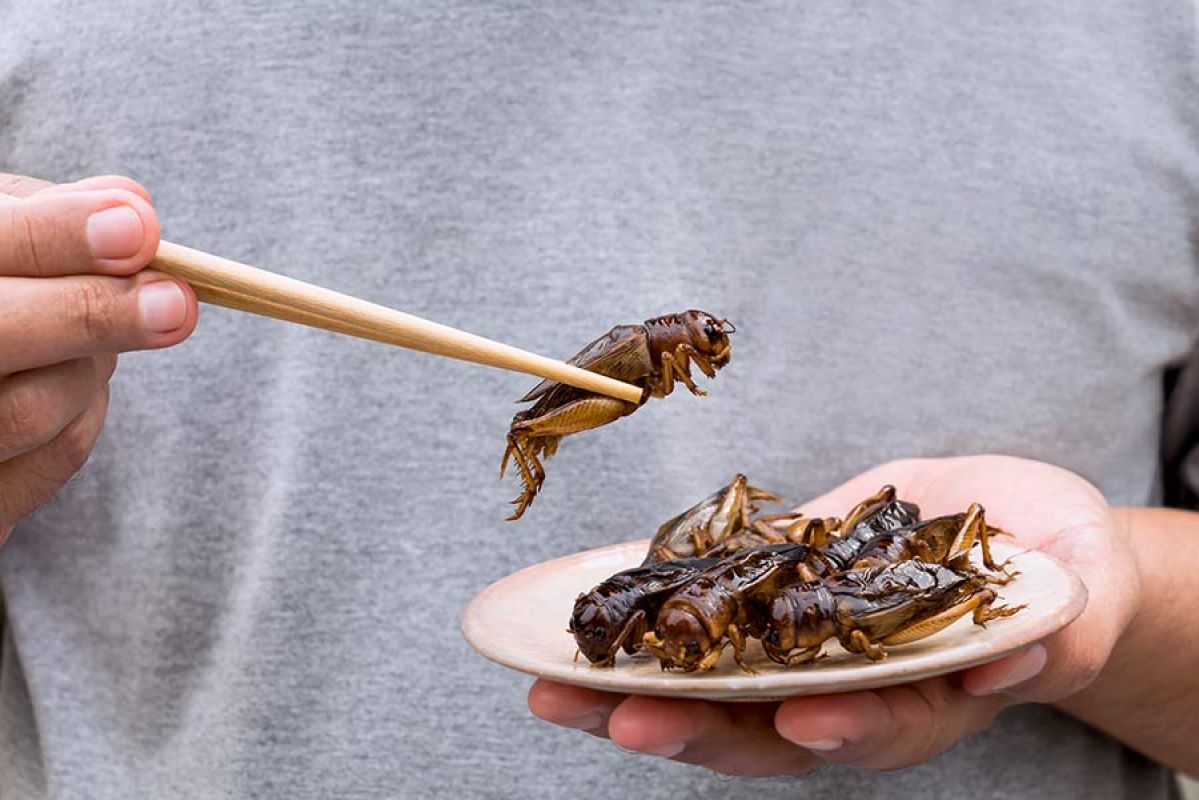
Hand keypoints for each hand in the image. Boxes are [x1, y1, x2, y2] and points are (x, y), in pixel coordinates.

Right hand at [0, 174, 197, 543]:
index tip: (139, 228)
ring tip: (108, 323)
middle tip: (178, 302)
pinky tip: (76, 377)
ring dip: (96, 363)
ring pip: (37, 408)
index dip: (55, 237)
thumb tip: (133, 209)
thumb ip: (47, 216)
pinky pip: (57, 456)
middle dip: (95, 314)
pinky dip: (88, 408)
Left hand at [528, 455, 1137, 775]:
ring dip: (634, 688)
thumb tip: (1009, 658)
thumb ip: (1055, 628)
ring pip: (714, 685)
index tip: (798, 721)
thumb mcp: (1075, 590)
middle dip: (692, 727)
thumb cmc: (1060, 566)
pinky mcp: (769, 596)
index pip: (881, 728)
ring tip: (556, 685)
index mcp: (927, 697)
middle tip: (617, 717)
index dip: (842, 729)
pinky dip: (644, 617)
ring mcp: (802, 645)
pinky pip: (701, 615)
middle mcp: (852, 687)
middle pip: (768, 727)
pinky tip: (583, 611)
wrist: (1014, 529)